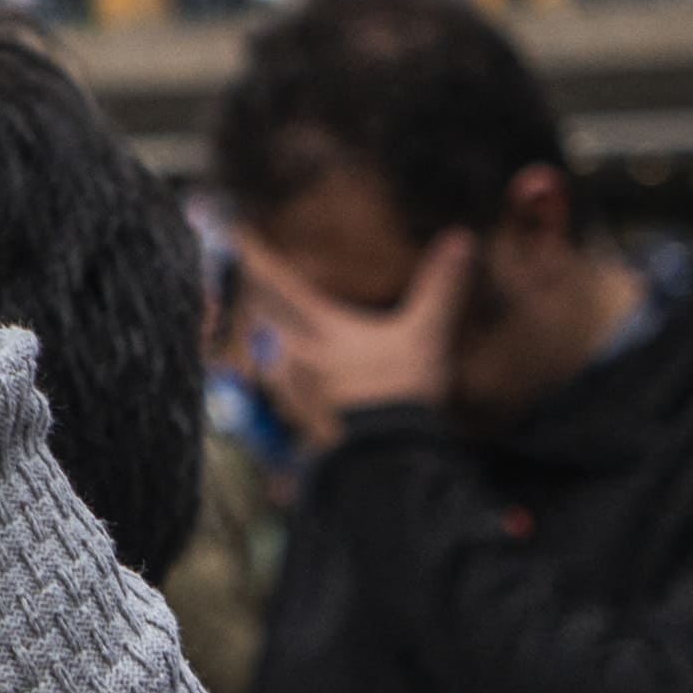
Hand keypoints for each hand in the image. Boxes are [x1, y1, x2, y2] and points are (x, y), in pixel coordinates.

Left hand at [233, 223, 474, 423]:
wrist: (391, 463)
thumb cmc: (405, 396)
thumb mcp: (427, 337)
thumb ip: (440, 288)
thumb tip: (461, 239)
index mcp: (321, 329)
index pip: (276, 281)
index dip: (253, 253)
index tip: (232, 229)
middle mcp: (297, 357)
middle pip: (259, 314)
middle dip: (253, 292)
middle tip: (247, 276)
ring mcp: (294, 393)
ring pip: (264, 353)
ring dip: (263, 334)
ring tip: (266, 324)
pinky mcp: (300, 422)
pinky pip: (278, 392)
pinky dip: (280, 377)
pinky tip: (288, 380)